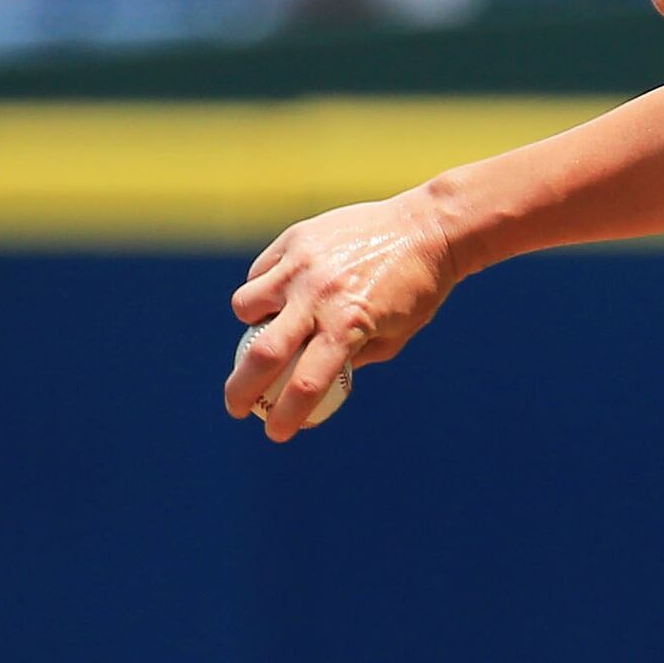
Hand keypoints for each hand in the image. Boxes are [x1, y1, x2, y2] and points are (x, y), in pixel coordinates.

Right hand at [224, 191, 459, 441]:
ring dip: (250, 327)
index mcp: (348, 327)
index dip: (287, 417)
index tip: (276, 433)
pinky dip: (263, 290)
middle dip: (240, 390)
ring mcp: (302, 265)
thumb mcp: (394, 336)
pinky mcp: (294, 239)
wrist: (426, 229)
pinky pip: (260, 273)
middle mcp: (318, 297)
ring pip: (245, 307)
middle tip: (238, 408)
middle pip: (261, 353)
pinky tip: (281, 294)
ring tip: (269, 330)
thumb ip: (352, 358)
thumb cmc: (416, 291)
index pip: (306, 384)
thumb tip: (315, 381)